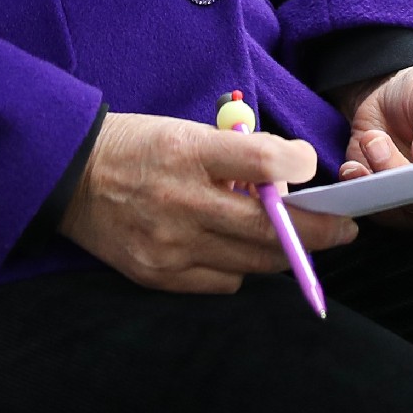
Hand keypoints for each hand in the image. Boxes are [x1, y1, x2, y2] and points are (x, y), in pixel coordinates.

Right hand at [59, 111, 357, 291]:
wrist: (68, 177)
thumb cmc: (136, 147)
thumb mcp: (185, 130)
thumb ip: (238, 153)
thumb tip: (291, 175)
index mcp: (187, 151)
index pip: (264, 162)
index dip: (300, 169)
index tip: (316, 174)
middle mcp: (180, 201)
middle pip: (269, 227)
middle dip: (317, 231)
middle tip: (343, 229)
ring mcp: (169, 245)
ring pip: (253, 261)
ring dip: (280, 251)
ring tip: (290, 239)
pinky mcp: (159, 275)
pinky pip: (223, 282)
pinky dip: (238, 266)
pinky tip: (233, 248)